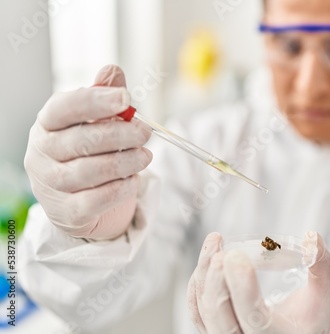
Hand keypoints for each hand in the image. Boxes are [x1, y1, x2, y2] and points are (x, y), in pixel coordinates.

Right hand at [24, 65, 152, 239]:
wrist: (74, 200)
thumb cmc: (84, 152)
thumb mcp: (92, 121)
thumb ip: (103, 96)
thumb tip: (112, 71)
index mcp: (47, 125)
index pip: (64, 108)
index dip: (96, 101)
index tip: (126, 99)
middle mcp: (42, 154)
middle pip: (83, 140)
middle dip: (121, 134)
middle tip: (145, 132)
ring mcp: (52, 185)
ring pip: (93, 171)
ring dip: (126, 161)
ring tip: (146, 156)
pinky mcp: (68, 212)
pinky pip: (99, 199)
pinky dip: (122, 188)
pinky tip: (134, 179)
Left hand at [188, 232, 329, 333]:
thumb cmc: (310, 318)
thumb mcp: (324, 295)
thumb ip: (322, 265)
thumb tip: (313, 238)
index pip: (254, 316)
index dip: (242, 287)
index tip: (235, 255)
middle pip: (221, 317)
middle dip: (216, 279)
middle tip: (222, 249)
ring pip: (204, 312)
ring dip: (204, 274)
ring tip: (214, 242)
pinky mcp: (214, 333)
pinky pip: (197, 312)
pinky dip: (197, 285)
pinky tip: (206, 260)